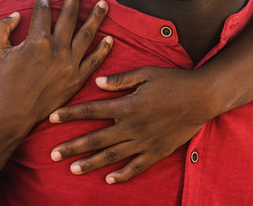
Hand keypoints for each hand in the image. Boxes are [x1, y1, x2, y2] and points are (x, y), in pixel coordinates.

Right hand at [0, 0, 112, 126]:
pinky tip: (110, 39)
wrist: (11, 114)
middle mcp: (57, 48)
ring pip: (87, 34)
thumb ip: (2, 28)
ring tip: (104, 3)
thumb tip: (17, 15)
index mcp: (37, 40)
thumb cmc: (1, 83)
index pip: (42, 11)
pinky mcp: (77, 79)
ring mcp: (69, 64)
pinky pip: (94, 61)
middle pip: (69, 16)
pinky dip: (103, 49)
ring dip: (96, 17)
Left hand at [48, 66, 213, 183]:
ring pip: (112, 156)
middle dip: (73, 146)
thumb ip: (121, 79)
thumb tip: (98, 83)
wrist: (201, 98)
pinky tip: (108, 179)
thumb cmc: (174, 81)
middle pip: (96, 138)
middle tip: (53, 154)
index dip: (70, 114)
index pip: (92, 110)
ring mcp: (144, 141)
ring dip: (90, 163)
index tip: (51, 117)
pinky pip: (136, 167)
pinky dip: (122, 174)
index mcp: (127, 105)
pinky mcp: (156, 151)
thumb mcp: (147, 73)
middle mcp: (132, 126)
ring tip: (72, 169)